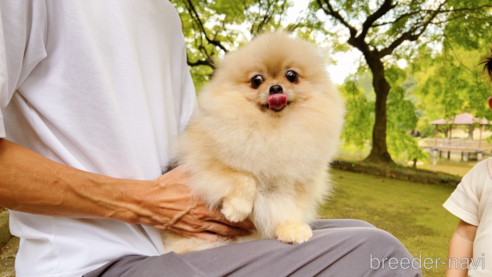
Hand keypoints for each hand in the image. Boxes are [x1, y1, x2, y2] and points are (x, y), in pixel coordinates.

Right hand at [134, 166, 254, 241]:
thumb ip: (199, 168)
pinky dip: (218, 240)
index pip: (229, 207)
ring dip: (234, 233)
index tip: (251, 210)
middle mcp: (203, 213)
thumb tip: (211, 157)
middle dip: (242, 225)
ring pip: (221, 231)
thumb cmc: (166, 185)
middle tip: (252, 225)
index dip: (242, 210)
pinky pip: (207, 238)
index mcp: (205, 199)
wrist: (148, 201)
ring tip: (244, 234)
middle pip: (229, 222)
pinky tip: (225, 240)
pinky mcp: (188, 231)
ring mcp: (196, 224)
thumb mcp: (184, 172)